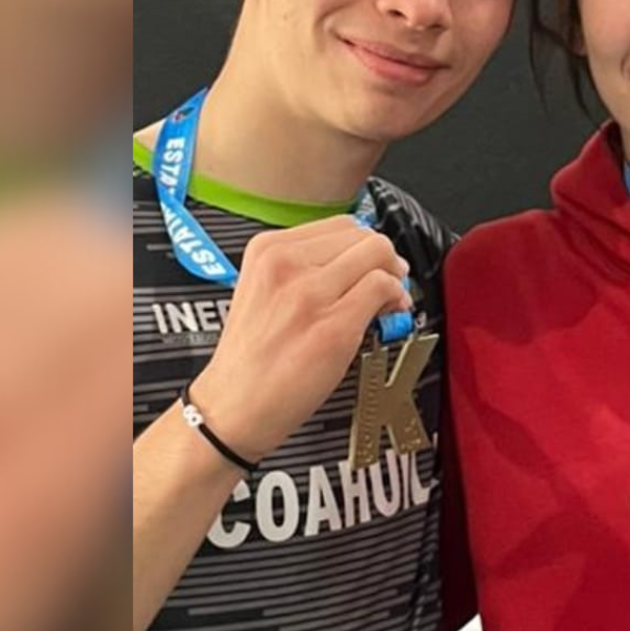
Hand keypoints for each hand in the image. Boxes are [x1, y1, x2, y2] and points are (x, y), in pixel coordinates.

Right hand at [186, 215, 410, 461]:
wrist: (234, 406)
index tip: (371, 264)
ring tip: (391, 299)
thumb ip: (305, 269)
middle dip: (385, 258)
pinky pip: (382, 289)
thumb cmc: (251, 358)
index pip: (339, 224)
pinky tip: (390, 314)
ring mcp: (309, 294)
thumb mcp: (263, 291)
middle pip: (363, 236)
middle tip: (390, 282)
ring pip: (378, 255)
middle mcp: (286, 264)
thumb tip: (359, 262)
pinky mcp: (333, 326)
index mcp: (267, 250)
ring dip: (394, 276)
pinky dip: (396, 298)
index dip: (364, 244)